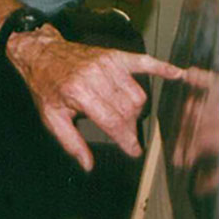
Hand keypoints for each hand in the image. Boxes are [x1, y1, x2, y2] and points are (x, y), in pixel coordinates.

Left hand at [6, 25, 184, 170]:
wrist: (41, 53)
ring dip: (135, 109)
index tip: (134, 151)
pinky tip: (177, 74)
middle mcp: (95, 76)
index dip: (126, 140)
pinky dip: (162, 68)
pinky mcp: (114, 55)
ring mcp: (107, 64)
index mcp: (79, 92)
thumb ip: (70, 141)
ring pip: (137, 94)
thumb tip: (87, 164)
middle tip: (124, 134)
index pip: (113, 121)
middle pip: (128, 110)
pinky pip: (144, 62)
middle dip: (129, 127)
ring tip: (124, 115)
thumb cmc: (45, 85)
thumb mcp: (51, 116)